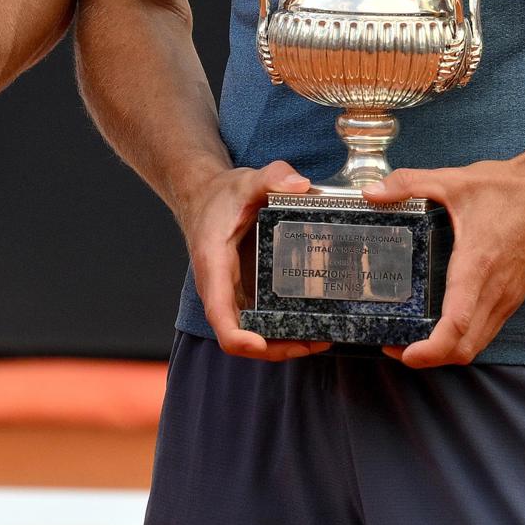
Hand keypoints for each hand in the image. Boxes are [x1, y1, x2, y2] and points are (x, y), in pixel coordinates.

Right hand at [181, 160, 331, 361]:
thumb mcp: (246, 180)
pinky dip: (281, 331)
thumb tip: (300, 184)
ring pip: (251, 335)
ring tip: (322, 339)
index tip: (263, 343)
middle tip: (316, 342)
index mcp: (215, 266)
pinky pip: (258, 323)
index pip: (220, 316)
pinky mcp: (242, 294)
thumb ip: (272, 176)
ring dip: (282, 345)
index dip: (240, 338)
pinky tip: (311, 325)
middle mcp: (219, 289)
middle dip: (275, 348)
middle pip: (239, 336)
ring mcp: (230, 294)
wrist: (203, 196)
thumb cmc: (221, 195)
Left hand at [361, 144, 524, 367]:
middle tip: (395, 347)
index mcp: (477, 266)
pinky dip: (464, 339)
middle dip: (430, 358)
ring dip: (448, 352)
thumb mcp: (452, 180)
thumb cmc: (507, 188)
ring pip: (479, 343)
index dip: (429, 350)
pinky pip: (488, 330)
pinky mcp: (515, 295)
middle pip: (465, 348)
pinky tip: (443, 325)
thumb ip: (408, 184)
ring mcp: (509, 297)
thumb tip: (370, 192)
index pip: (456, 325)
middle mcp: (496, 291)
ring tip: (414, 341)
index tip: (403, 353)